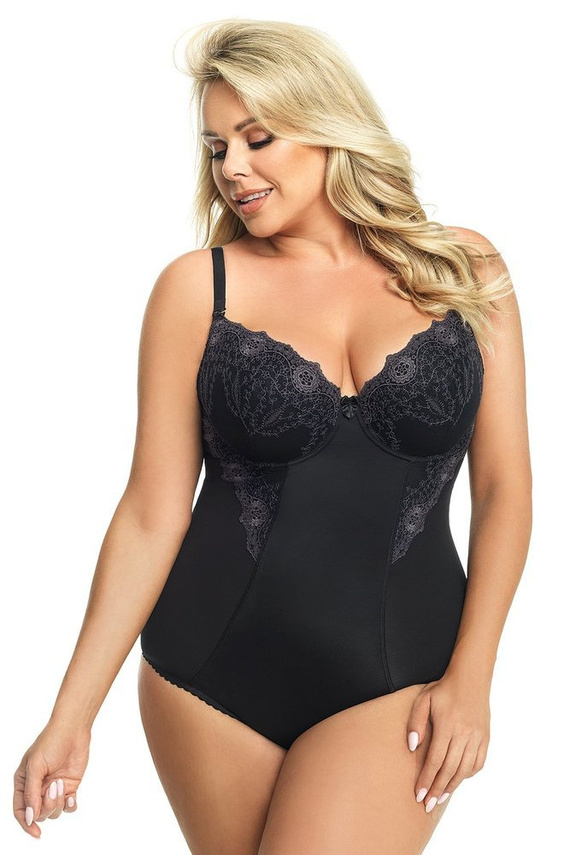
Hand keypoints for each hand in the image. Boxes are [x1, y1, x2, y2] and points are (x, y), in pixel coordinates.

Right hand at [13, 718, 90, 837]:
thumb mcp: (36, 766)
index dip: (26, 824)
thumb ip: (32, 793)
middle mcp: (38, 788)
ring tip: (61, 784)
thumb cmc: (50, 742)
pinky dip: (70, 806)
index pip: (20, 811)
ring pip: (54, 812)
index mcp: (24, 783)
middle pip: (38, 813)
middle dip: (47, 806)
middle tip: (54, 787)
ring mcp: (53, 788)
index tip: (36, 831)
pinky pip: (68, 807)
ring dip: (58, 803)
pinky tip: (71, 797)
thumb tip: (30, 818)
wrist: (73, 730)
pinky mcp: (69, 786)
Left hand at [406, 671, 490, 811]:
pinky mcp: (485, 738)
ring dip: (452, 786)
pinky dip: (468, 774)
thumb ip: (416, 722)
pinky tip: (458, 779)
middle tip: (427, 805)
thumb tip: (412, 747)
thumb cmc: (443, 689)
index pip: (435, 760)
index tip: (419, 795)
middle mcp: (464, 733)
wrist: (471, 678)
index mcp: (447, 725)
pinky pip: (478, 762)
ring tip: (440, 798)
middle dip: (437, 789)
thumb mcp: (423, 699)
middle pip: (449, 769)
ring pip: (464, 769)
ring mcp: (477, 737)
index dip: (427, 780)